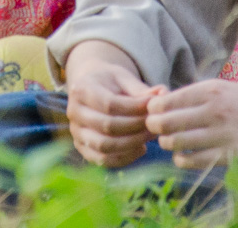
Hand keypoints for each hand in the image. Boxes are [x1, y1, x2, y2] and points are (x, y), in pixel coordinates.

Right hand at [63, 41, 161, 167]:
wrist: (91, 88)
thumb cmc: (110, 82)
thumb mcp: (124, 78)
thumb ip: (141, 89)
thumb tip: (164, 94)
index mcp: (81, 89)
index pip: (110, 104)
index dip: (135, 108)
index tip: (154, 107)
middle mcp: (73, 112)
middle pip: (108, 126)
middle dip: (136, 127)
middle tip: (156, 124)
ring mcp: (76, 132)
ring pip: (104, 146)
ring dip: (132, 144)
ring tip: (150, 136)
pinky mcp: (82, 148)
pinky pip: (103, 160)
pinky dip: (125, 158)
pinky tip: (141, 148)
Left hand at [146, 80, 237, 168]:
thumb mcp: (226, 89)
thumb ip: (197, 96)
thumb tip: (163, 103)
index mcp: (210, 89)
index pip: (165, 101)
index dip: (153, 110)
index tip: (155, 114)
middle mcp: (213, 109)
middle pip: (164, 122)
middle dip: (154, 128)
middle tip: (156, 131)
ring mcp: (221, 133)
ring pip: (175, 142)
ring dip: (167, 144)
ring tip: (171, 143)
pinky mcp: (230, 155)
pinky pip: (193, 160)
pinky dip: (181, 160)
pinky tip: (184, 156)